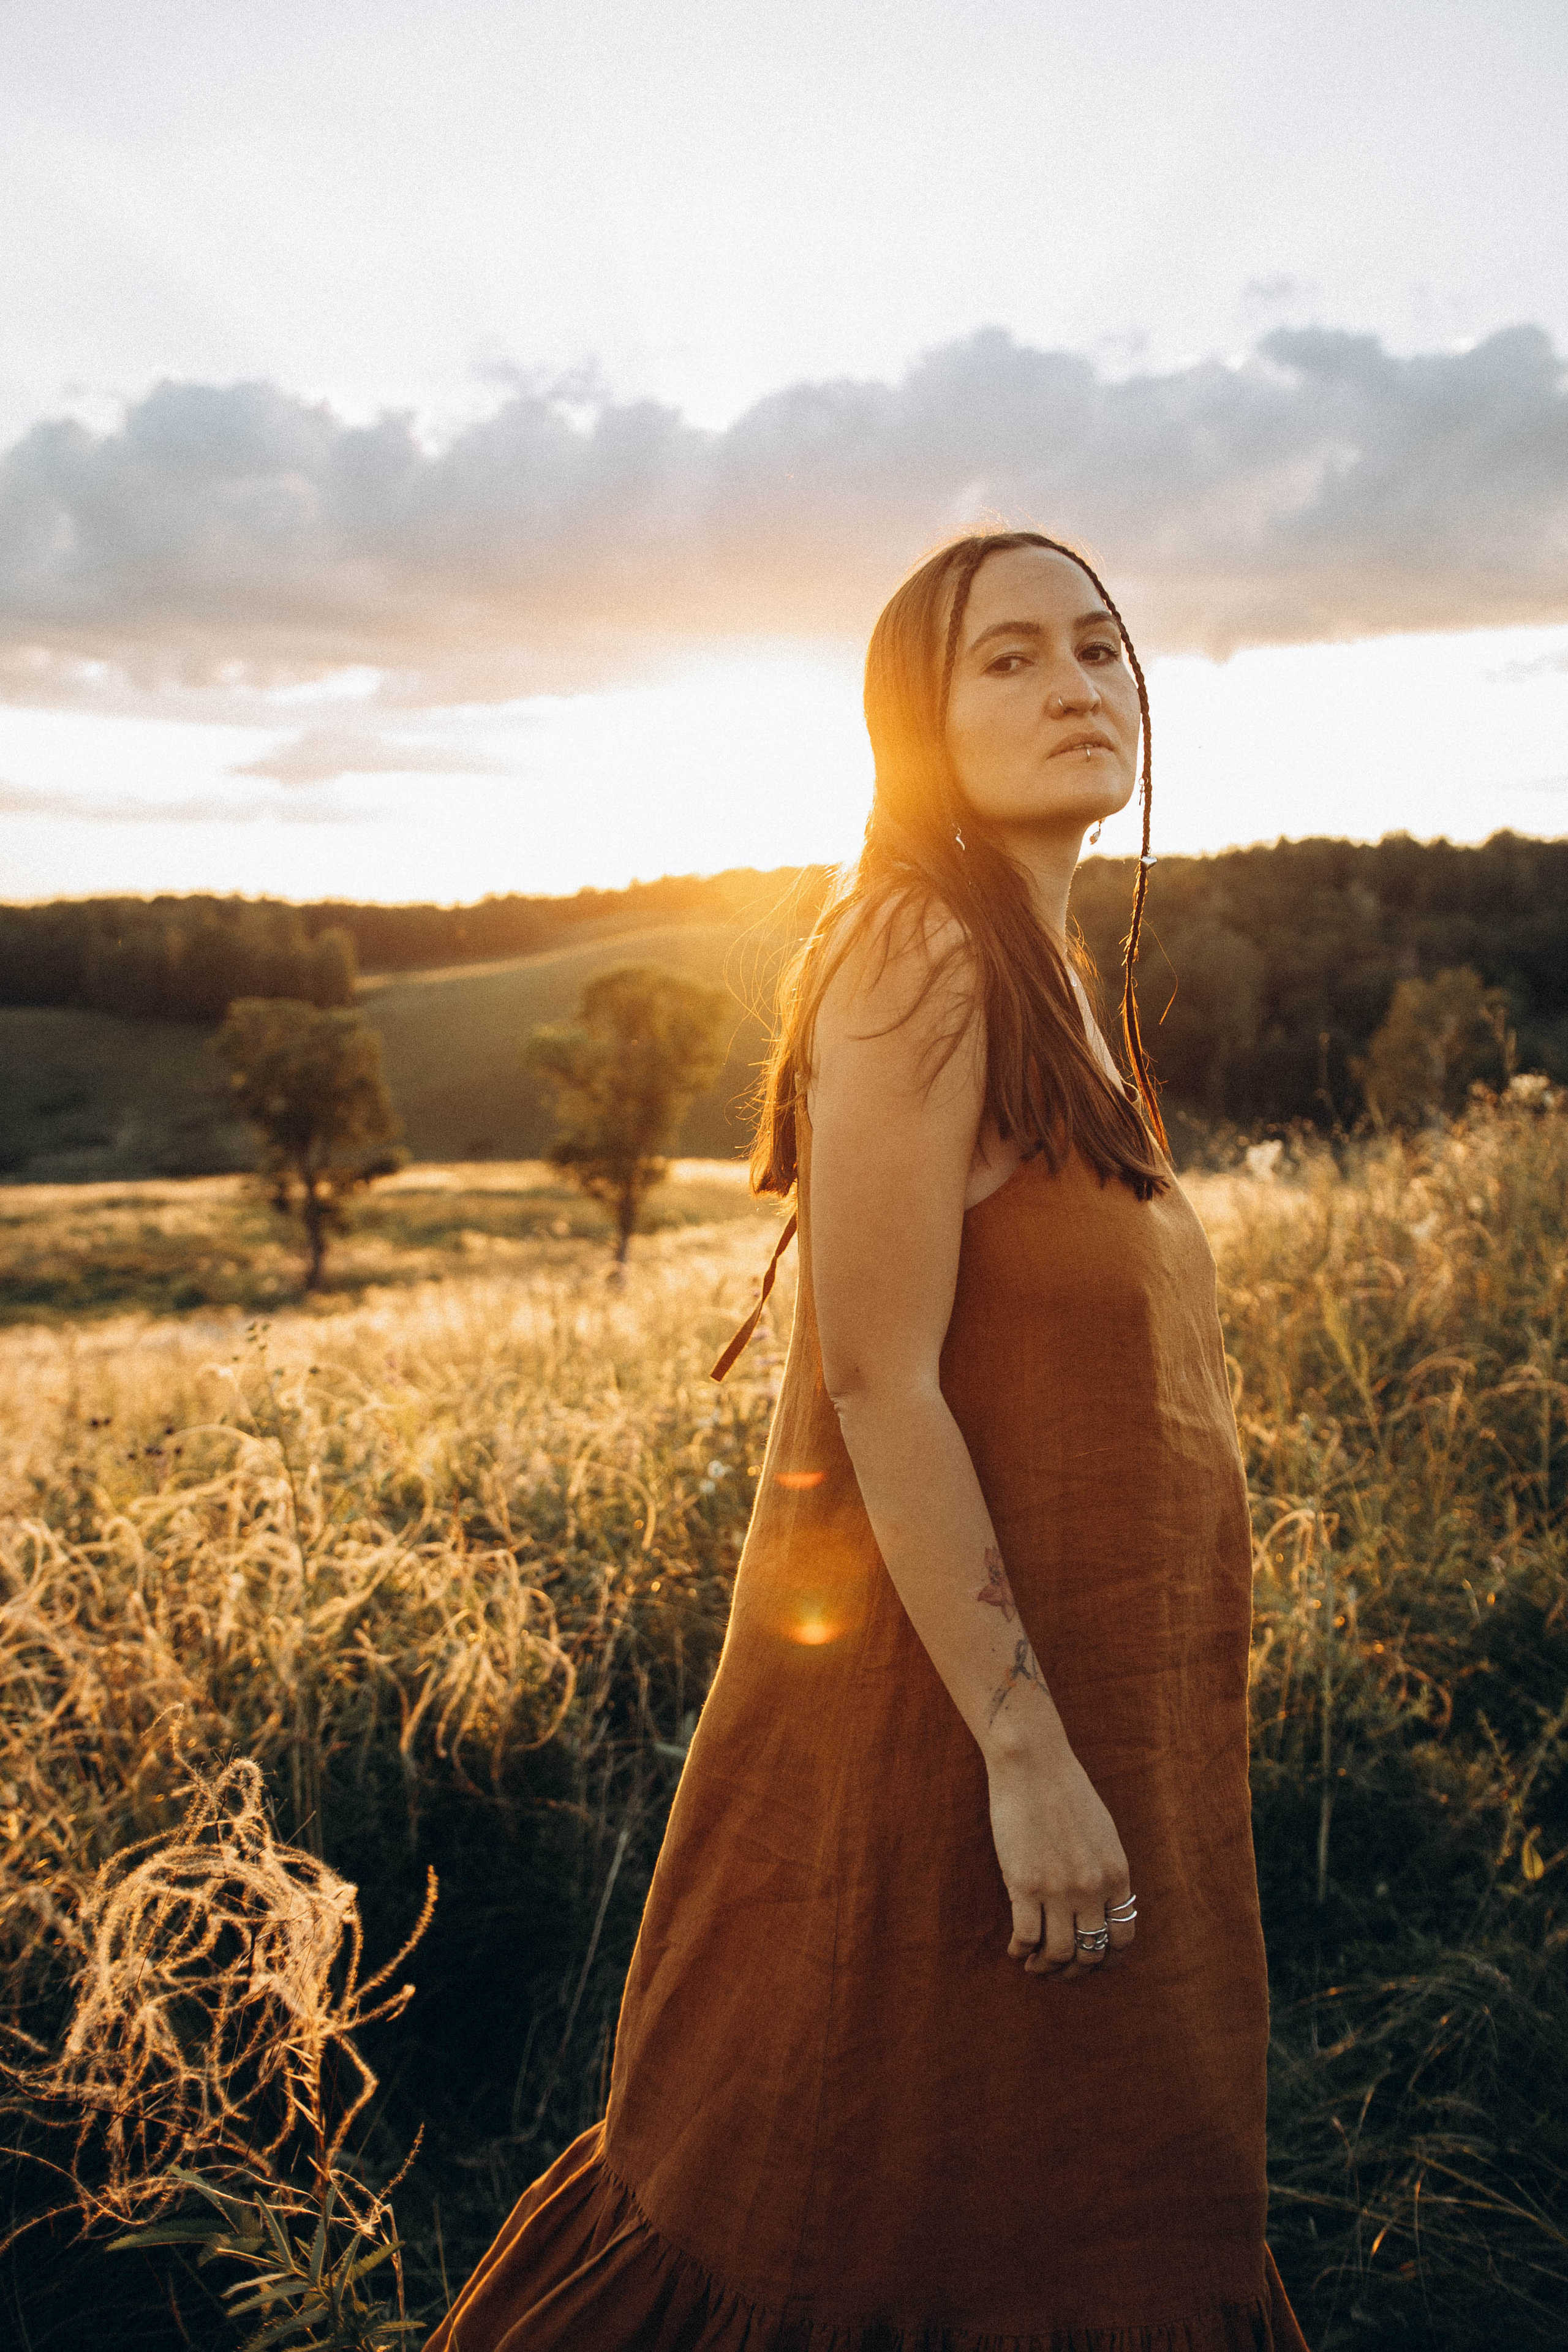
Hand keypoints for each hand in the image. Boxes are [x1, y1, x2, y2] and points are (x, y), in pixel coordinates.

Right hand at [986, 1741, 1134, 1979]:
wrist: (1033, 1765)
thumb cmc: (1066, 1792)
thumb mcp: (1103, 1834)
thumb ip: (1105, 1872)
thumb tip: (1101, 1906)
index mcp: (1116, 1875)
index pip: (1122, 1938)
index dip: (1107, 1959)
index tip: (1091, 1962)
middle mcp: (1092, 1889)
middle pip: (1090, 1953)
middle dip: (1074, 1971)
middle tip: (1057, 1971)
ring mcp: (1059, 1889)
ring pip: (1058, 1953)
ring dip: (1045, 1968)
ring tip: (1033, 1965)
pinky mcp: (1025, 1885)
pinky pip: (1027, 1937)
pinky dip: (1021, 1951)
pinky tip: (1016, 1949)